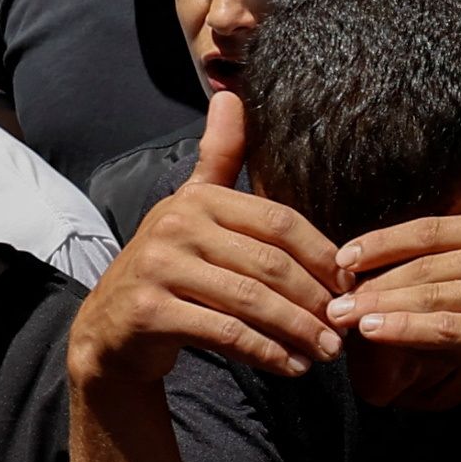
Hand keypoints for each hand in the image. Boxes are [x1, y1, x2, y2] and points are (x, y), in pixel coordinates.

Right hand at [67, 94, 339, 394]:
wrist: (111, 330)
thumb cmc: (171, 269)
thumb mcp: (192, 210)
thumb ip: (218, 159)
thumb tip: (231, 94)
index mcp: (198, 199)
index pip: (279, 222)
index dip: (322, 254)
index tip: (349, 284)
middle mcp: (175, 225)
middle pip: (269, 264)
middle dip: (315, 299)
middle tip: (344, 327)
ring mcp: (159, 268)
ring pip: (251, 302)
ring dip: (297, 331)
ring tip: (326, 353)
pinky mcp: (149, 311)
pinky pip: (225, 333)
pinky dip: (266, 353)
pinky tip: (291, 367)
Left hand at [331, 133, 460, 422]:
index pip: (436, 229)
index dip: (385, 241)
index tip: (346, 255)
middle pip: (427, 263)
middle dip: (373, 279)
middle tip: (329, 294)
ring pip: (433, 295)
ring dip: (379, 305)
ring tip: (338, 317)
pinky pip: (451, 331)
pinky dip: (408, 331)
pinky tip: (375, 334)